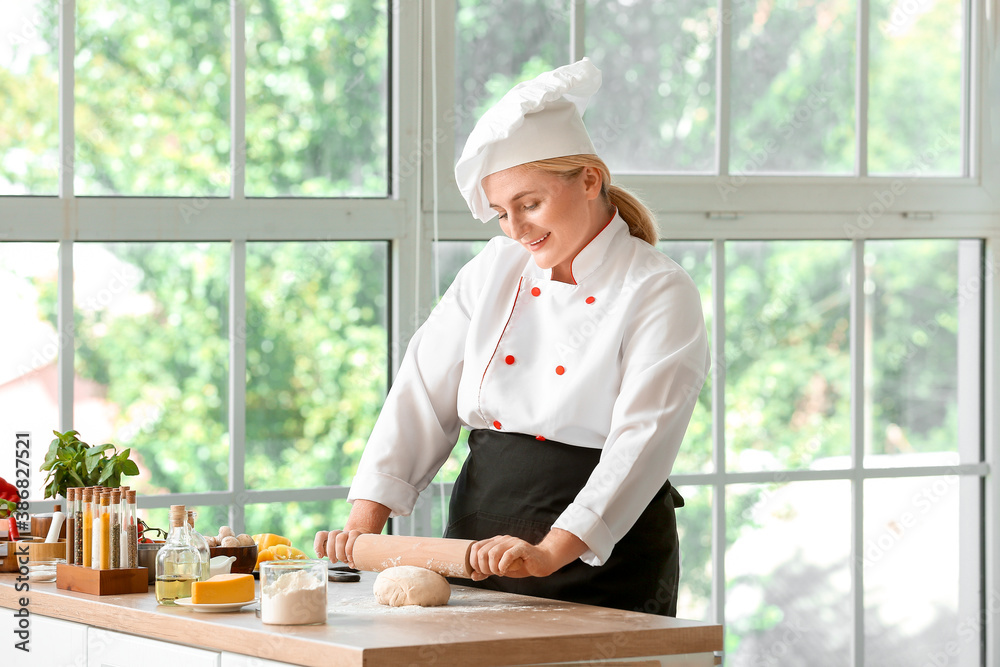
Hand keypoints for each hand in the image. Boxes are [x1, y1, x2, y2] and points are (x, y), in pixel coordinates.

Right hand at [314, 499, 391, 567]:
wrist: (353, 544)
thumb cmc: (357, 552)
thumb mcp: (361, 555)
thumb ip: (359, 558)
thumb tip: (354, 565)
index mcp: (356, 535)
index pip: (353, 534)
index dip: (350, 548)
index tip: (350, 560)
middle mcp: (345, 532)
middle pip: (341, 537)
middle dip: (340, 552)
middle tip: (341, 561)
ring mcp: (336, 533)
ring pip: (332, 535)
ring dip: (331, 551)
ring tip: (334, 561)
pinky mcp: (327, 536)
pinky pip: (320, 535)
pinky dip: (318, 545)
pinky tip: (320, 556)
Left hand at [468, 528, 588, 580]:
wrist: (541, 562)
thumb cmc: (520, 565)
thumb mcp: (500, 569)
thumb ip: (487, 571)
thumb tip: (473, 576)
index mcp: (494, 542)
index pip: (475, 547)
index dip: (474, 562)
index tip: (481, 572)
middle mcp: (501, 539)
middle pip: (482, 552)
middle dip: (483, 567)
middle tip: (492, 574)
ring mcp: (512, 542)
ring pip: (493, 553)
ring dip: (493, 568)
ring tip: (500, 573)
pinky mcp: (522, 547)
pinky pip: (507, 555)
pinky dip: (503, 565)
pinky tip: (505, 570)